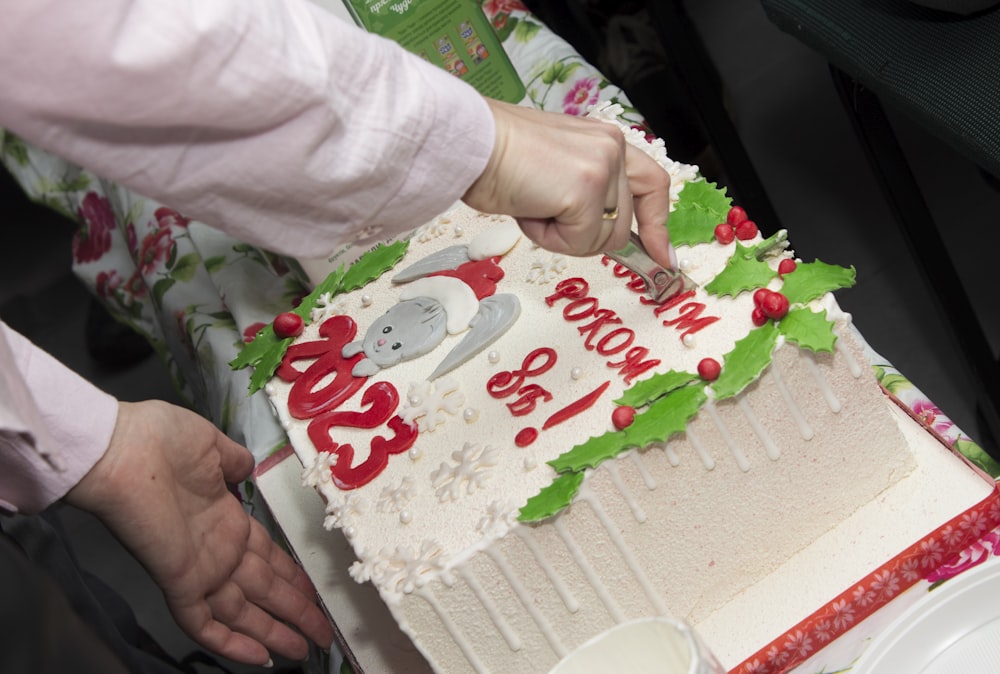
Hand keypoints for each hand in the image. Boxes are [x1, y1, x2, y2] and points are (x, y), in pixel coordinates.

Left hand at [66, 400, 333, 665]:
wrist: (121, 448)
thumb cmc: (161, 439)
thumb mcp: (211, 444)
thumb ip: (234, 461)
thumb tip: (248, 467)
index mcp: (226, 519)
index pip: (267, 557)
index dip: (292, 576)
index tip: (315, 592)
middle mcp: (218, 550)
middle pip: (265, 589)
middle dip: (296, 611)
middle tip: (322, 633)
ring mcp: (200, 568)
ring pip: (243, 612)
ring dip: (276, 633)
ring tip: (305, 650)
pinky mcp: (180, 580)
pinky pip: (205, 623)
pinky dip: (232, 643)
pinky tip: (261, 659)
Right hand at [463, 98, 673, 268]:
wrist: (469, 144)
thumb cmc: (494, 157)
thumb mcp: (554, 170)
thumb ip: (585, 191)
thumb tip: (602, 234)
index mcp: (604, 140)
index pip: (652, 184)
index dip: (657, 224)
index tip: (663, 256)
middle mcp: (611, 147)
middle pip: (622, 225)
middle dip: (584, 236)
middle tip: (545, 215)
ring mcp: (603, 166)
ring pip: (604, 239)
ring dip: (563, 236)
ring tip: (533, 204)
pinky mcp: (588, 189)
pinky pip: (581, 242)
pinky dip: (549, 237)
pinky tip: (529, 209)